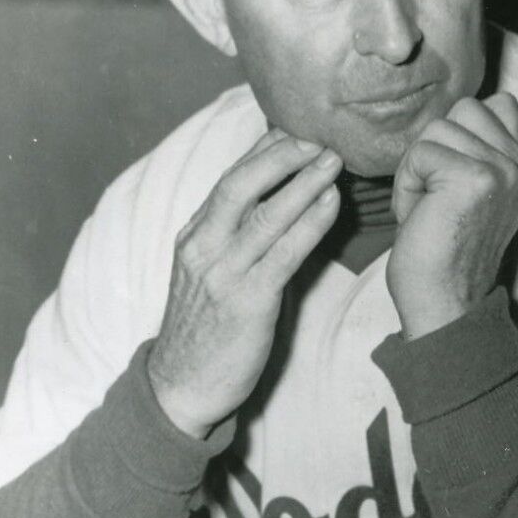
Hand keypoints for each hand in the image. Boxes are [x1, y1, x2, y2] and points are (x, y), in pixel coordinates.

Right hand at [147, 129, 342, 436]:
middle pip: (240, 184)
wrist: (183, 385)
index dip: (264, 151)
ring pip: (266, 214)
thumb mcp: (210, 274)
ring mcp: (223, 274)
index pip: (229, 179)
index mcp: (193, 236)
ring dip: (304, 182)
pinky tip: (331, 204)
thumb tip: (276, 204)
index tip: (296, 131)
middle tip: (319, 139)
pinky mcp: (247, 302)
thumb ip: (235, 239)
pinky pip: (284, 253)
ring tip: (334, 161)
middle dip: (282, 155)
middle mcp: (202, 247)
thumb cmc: (206, 329)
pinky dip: (310, 223)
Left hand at [386, 91, 517, 339]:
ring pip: (438, 127)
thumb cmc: (443, 251)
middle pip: (465, 108)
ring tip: (427, 207)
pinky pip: (420, 152)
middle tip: (434, 194)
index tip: (451, 179)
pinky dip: (407, 182)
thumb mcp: (473, 191)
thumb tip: (455, 113)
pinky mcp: (475, 178)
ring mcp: (503, 170)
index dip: (461, 133)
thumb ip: (478, 149)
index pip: (497, 104)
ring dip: (417, 167)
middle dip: (436, 146)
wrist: (444, 304)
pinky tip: (418, 215)